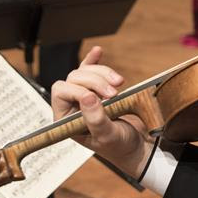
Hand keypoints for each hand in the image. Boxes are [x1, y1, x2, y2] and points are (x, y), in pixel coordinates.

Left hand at [50, 46, 151, 176]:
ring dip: (102, 74)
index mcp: (65, 120)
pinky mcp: (98, 89)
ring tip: (120, 83)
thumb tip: (87, 97)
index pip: (61, 92)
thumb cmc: (119, 146)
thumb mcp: (107, 136)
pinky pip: (90, 69)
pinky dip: (94, 60)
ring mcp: (84, 96)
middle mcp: (72, 106)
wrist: (136, 146)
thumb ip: (95, 119)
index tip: (100, 99)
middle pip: (74, 78)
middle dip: (95, 82)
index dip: (79, 90)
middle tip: (115, 94)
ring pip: (84, 72)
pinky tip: (98, 51)